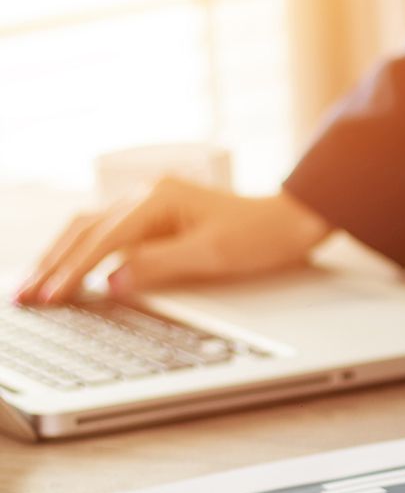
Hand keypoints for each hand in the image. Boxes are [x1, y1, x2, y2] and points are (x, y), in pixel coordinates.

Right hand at [13, 179, 331, 304]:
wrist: (290, 221)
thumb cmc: (259, 236)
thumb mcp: (212, 256)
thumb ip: (159, 267)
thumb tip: (112, 283)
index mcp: (159, 199)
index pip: (103, 241)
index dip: (73, 272)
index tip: (50, 298)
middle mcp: (148, 194)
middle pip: (84, 229)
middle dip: (52, 264)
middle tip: (23, 297)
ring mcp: (149, 203)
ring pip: (89, 228)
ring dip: (61, 256)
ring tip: (33, 286)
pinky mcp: (154, 216)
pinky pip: (107, 232)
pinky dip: (82, 251)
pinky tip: (66, 269)